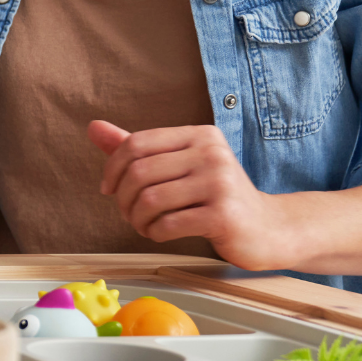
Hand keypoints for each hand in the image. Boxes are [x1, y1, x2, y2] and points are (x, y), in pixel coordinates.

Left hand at [90, 120, 292, 270]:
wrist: (268, 227)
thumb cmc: (216, 195)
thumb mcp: (178, 164)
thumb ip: (137, 147)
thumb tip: (93, 127)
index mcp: (198, 134)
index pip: (137, 143)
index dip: (112, 168)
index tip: (108, 189)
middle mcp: (210, 152)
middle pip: (140, 173)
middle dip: (123, 198)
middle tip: (127, 213)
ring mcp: (219, 183)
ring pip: (151, 200)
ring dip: (137, 219)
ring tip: (143, 225)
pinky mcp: (223, 215)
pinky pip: (168, 224)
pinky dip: (154, 232)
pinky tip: (159, 233)